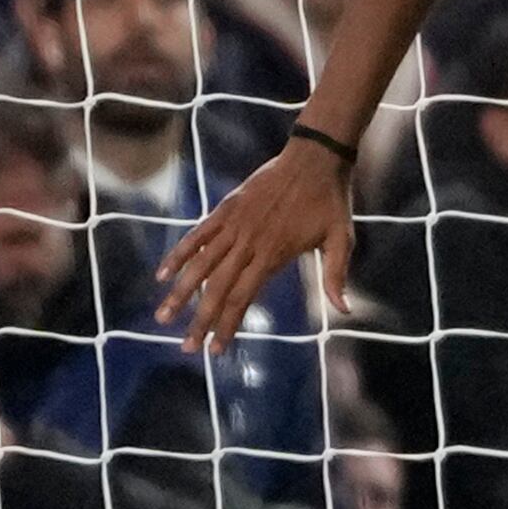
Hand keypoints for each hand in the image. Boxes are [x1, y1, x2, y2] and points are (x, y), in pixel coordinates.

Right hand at [156, 139, 353, 353]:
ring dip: (180, 293)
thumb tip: (344, 311)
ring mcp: (233, 225)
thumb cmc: (331, 201)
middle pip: (217, 288)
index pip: (243, 298)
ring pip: (200, 265)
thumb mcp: (341, 239)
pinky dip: (179, 254)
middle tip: (186, 347)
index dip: (227, 325)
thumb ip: (337, 276)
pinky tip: (163, 275)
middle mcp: (248, 243)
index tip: (216, 350)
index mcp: (273, 255)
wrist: (315, 158)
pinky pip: (197, 234)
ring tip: (163, 317)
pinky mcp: (226, 208)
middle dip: (200, 320)